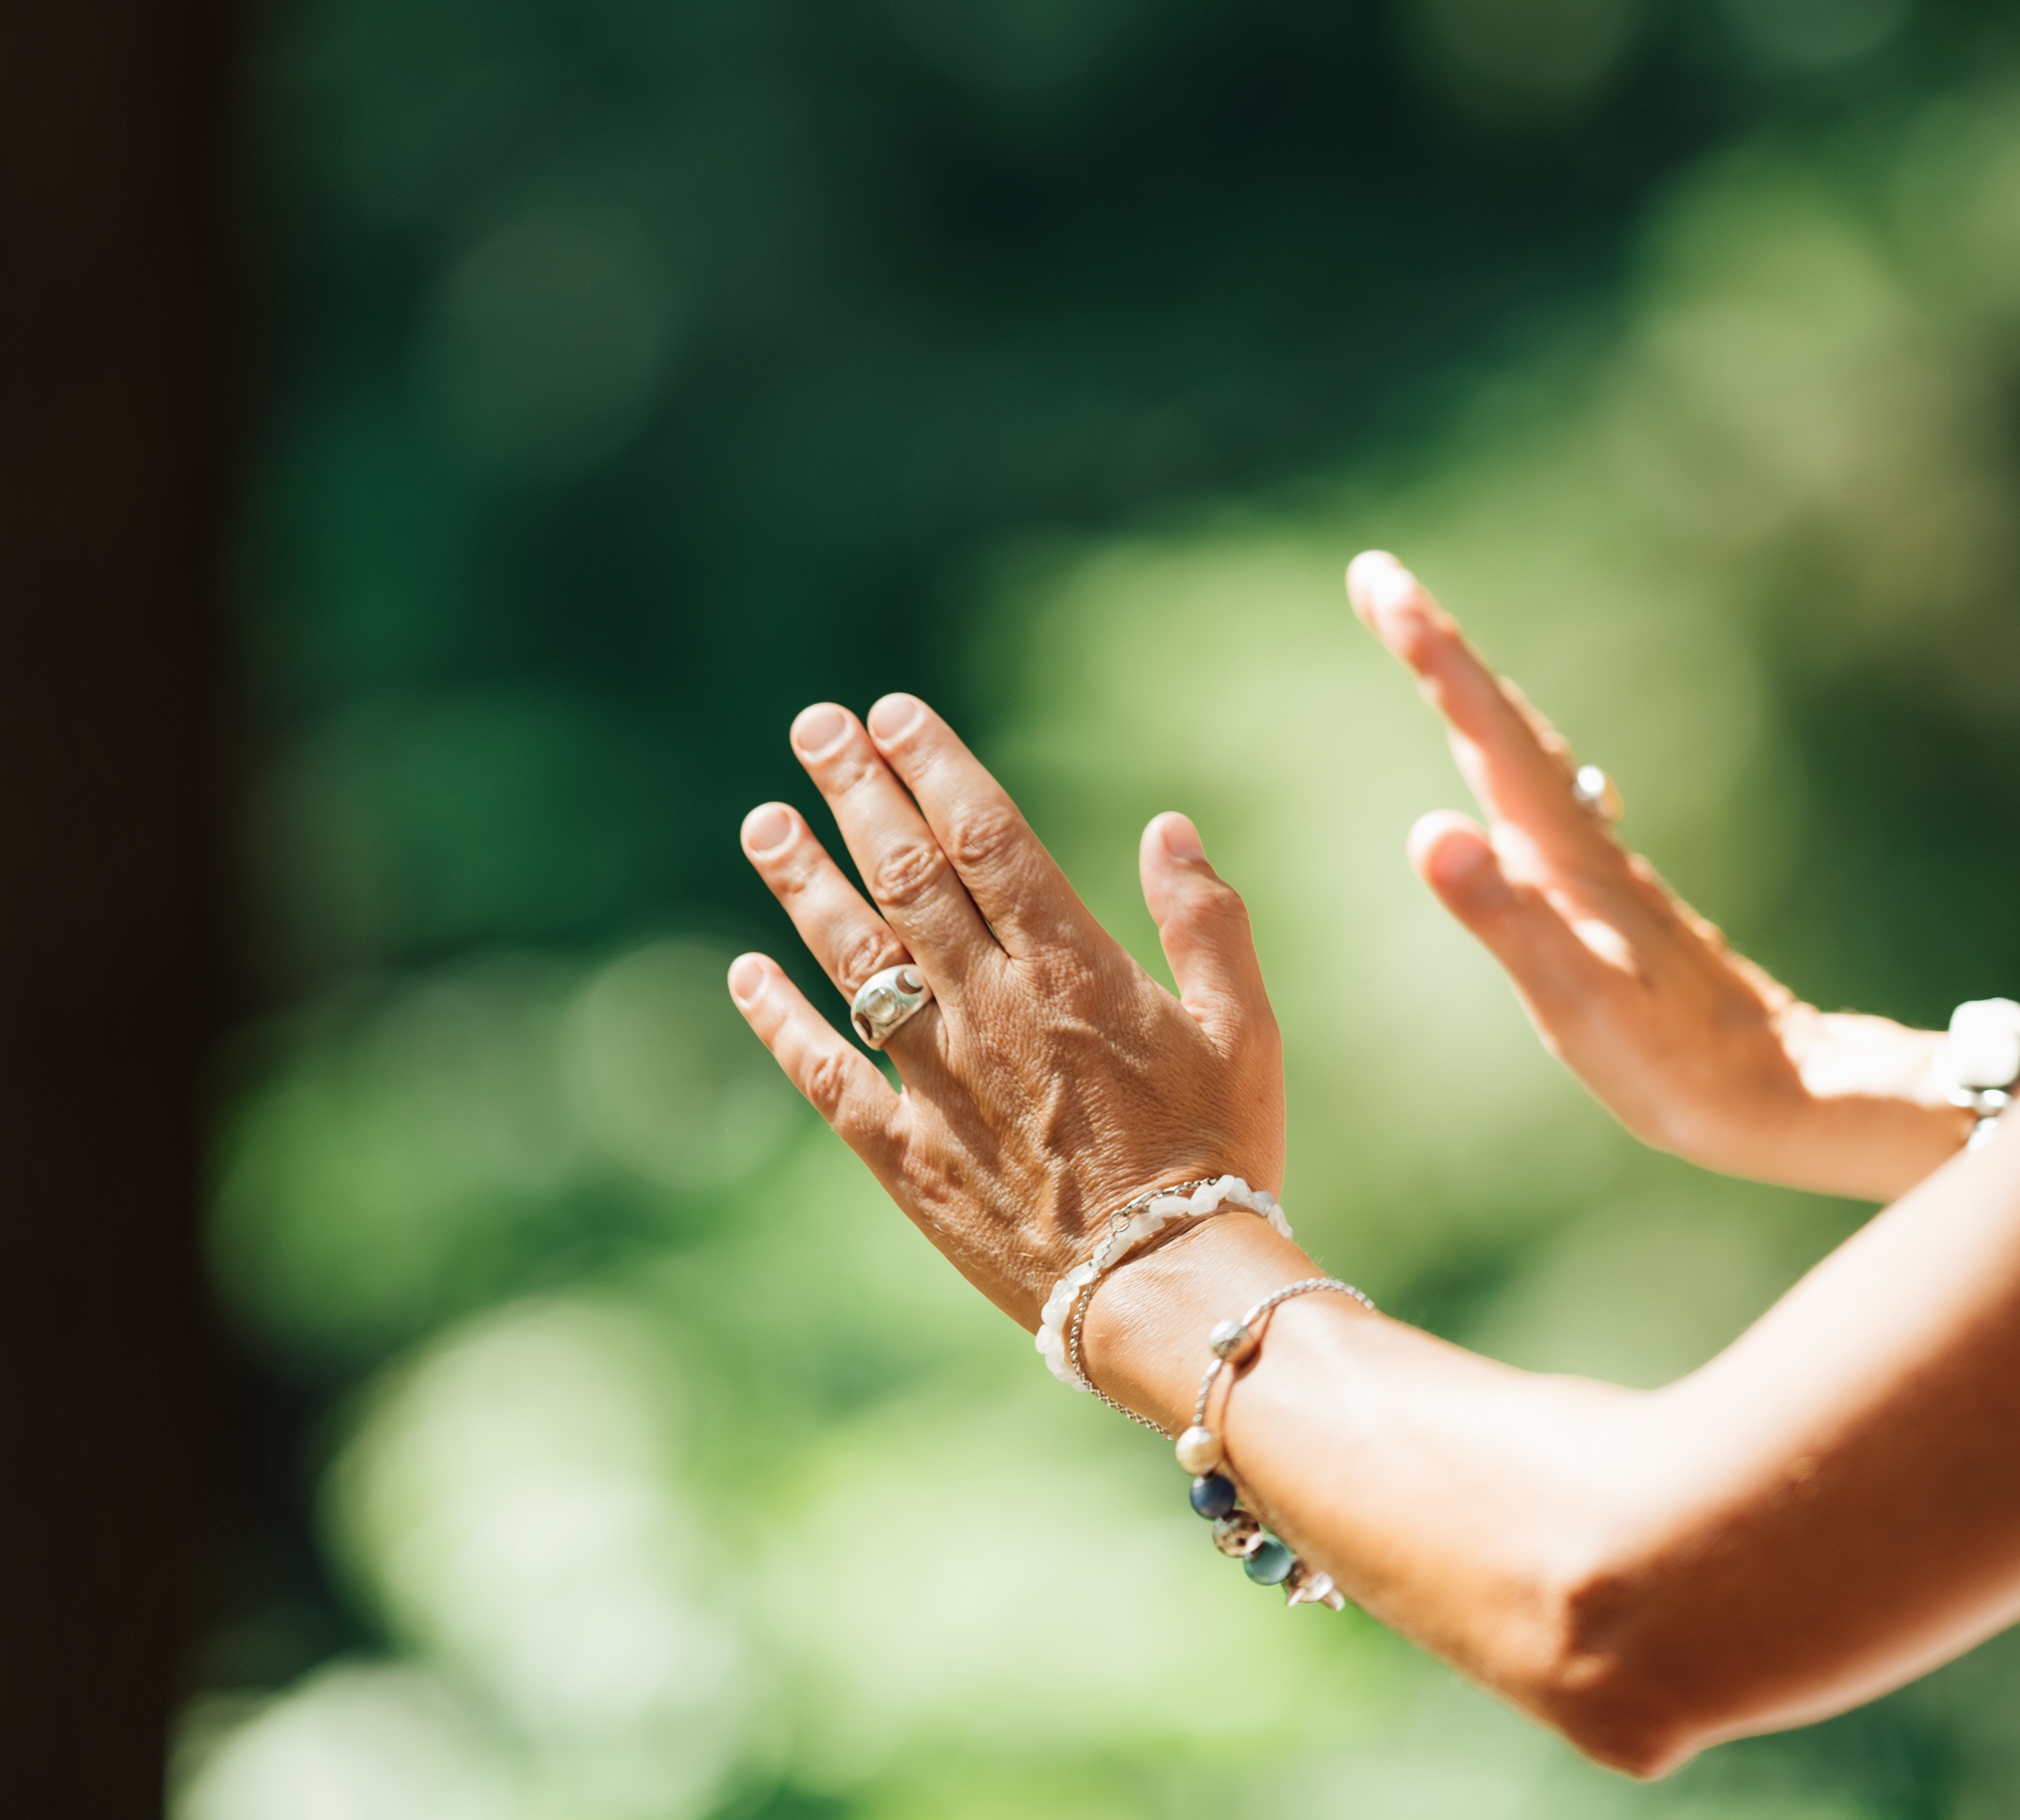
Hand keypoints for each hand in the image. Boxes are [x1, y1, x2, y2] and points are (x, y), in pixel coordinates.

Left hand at [727, 694, 1289, 1326]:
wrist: (1167, 1288)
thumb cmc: (1222, 1154)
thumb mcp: (1244, 1029)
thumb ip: (1206, 921)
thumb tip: (1169, 828)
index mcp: (1072, 970)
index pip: (984, 839)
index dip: (933, 767)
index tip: (891, 713)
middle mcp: (990, 1010)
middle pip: (906, 877)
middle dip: (857, 793)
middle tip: (815, 728)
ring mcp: (939, 1082)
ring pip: (853, 959)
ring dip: (804, 884)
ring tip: (764, 822)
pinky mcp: (907, 1154)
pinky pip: (826, 1075)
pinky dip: (781, 1020)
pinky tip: (745, 972)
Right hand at [1347, 551, 1972, 1201]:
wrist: (1781, 1089)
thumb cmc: (1678, 1065)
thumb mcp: (1579, 1003)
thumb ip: (1505, 918)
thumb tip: (1429, 831)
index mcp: (1565, 858)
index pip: (1486, 734)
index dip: (1432, 656)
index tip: (1379, 581)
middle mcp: (1583, 843)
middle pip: (1502, 724)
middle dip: (1439, 650)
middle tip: (1378, 583)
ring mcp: (1601, 865)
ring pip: (1527, 754)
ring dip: (1473, 698)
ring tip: (1427, 651)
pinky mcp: (1614, 894)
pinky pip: (1544, 795)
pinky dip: (1508, 754)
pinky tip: (1506, 769)